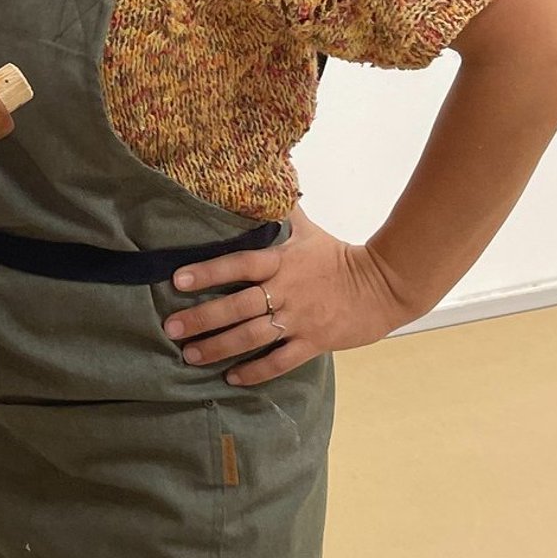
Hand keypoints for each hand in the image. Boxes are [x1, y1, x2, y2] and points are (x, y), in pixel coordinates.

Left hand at [161, 207, 415, 386]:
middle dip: (202, 318)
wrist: (385, 286)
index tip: (177, 280)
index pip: (238, 265)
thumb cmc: (340, 256)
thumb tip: (265, 179)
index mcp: (282, 262)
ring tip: (190, 355)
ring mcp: (299, 320)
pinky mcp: (313, 343)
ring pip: (252, 337)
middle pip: (238, 307)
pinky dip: (255, 371)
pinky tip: (232, 378)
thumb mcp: (308, 231)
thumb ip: (281, 213)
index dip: (208, 272)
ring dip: (219, 347)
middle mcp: (285, 292)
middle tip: (171, 328)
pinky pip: (279, 361)